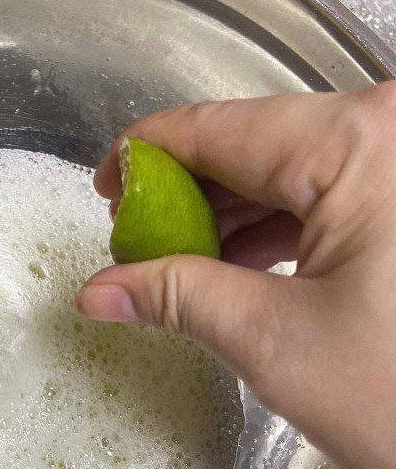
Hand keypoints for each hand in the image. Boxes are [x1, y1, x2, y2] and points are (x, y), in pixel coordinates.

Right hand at [76, 83, 395, 468]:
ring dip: (224, 219)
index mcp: (363, 145)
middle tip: (133, 242)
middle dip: (183, 196)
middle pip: (252, 145)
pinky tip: (233, 269)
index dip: (147, 154)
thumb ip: (176, 296)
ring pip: (287, 173)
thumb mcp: (273, 340)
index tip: (107, 183)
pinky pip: (324, 198)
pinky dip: (272, 233)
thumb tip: (101, 289)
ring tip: (174, 265)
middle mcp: (395, 135)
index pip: (219, 128)